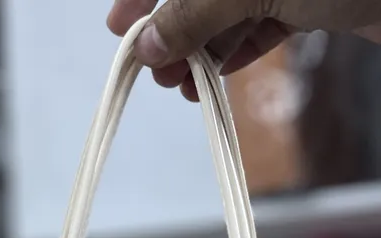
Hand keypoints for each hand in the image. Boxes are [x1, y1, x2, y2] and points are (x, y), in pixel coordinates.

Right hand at [107, 0, 380, 99]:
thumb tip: (148, 42)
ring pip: (227, 6)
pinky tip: (216, 78)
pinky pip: (259, 21)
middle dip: (172, 28)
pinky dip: (236, 50)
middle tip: (156, 72)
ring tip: (185, 87)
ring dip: (201, 48)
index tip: (121, 29)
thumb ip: (194, 14)